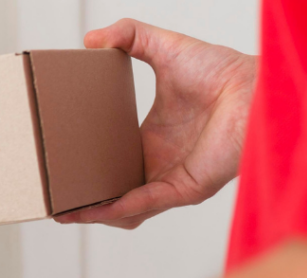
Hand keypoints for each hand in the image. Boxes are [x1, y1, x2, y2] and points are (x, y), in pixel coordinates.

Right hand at [55, 19, 255, 228]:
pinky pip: (141, 205)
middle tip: (54, 195)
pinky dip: (113, 208)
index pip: (114, 159)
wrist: (253, 89)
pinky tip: (89, 208)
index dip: (88, 165)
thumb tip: (90, 39)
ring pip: (125, 208)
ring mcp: (171, 179)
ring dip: (94, 212)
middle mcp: (161, 163)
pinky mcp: (182, 189)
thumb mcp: (163, 46)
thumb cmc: (221, 71)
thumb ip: (128, 36)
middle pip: (115, 190)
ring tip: (64, 211)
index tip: (61, 163)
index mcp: (154, 138)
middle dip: (84, 198)